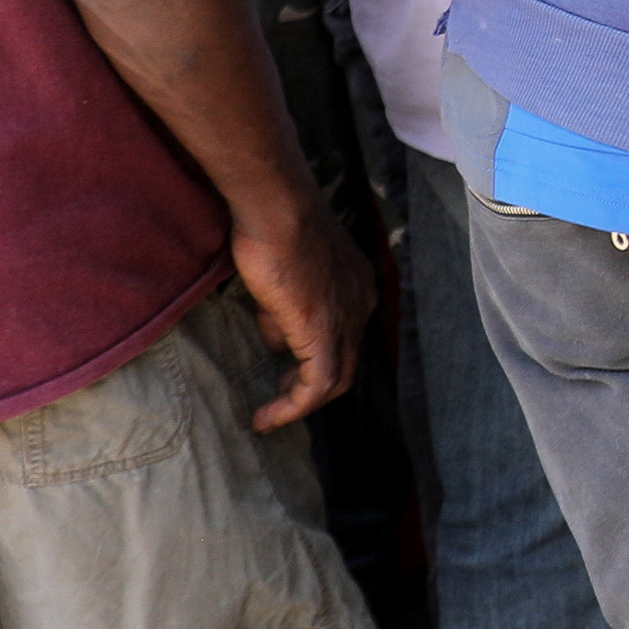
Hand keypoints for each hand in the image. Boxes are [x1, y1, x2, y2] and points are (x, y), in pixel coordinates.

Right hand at [225, 203, 373, 432]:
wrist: (279, 210)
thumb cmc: (274, 229)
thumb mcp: (283, 277)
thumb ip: (284, 311)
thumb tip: (277, 341)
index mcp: (357, 288)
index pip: (345, 336)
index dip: (317, 359)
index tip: (286, 373)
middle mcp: (361, 305)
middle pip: (346, 362)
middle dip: (313, 387)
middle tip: (281, 398)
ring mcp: (347, 319)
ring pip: (335, 379)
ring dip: (300, 403)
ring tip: (270, 416)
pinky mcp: (324, 332)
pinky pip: (317, 383)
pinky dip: (293, 405)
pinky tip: (267, 417)